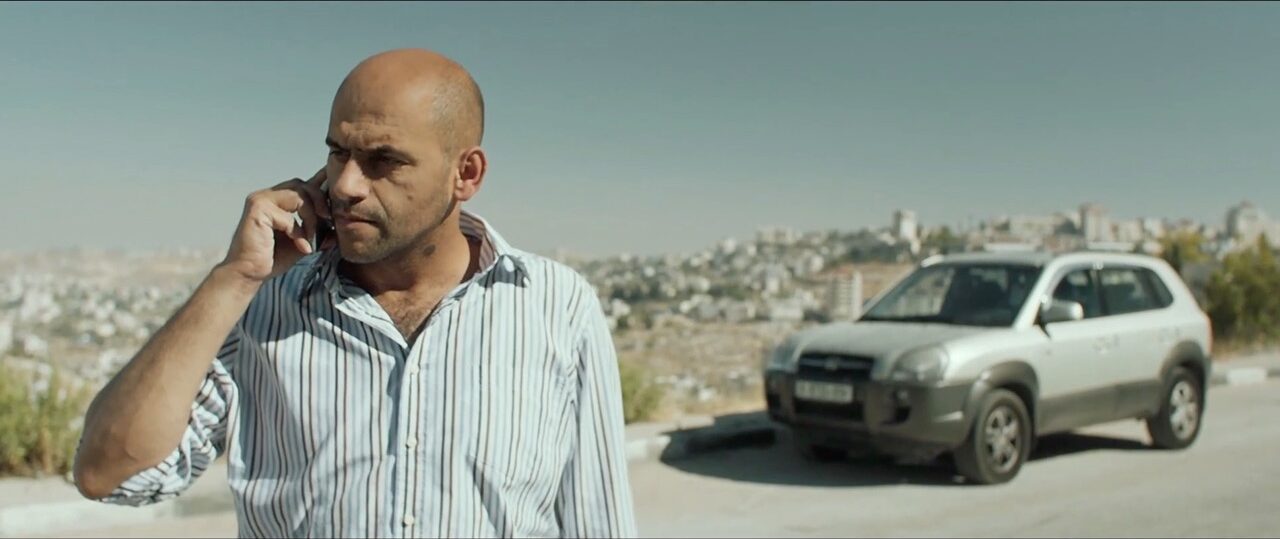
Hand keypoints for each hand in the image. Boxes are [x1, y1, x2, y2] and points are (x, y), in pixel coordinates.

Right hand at [219, 168, 330, 283]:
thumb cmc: (274, 257)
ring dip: (311, 217)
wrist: (250, 273)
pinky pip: (288, 216)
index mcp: (279, 200)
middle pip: (303, 184)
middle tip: (329, 220)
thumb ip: (319, 229)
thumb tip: (342, 224)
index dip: (323, 184)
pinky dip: (299, 232)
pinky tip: (301, 247)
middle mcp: (268, 195)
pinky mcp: (257, 210)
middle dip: (320, 201)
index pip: (304, 184)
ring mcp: (261, 200)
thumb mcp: (304, 240)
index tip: (339, 196)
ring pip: (298, 194)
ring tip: (312, 237)